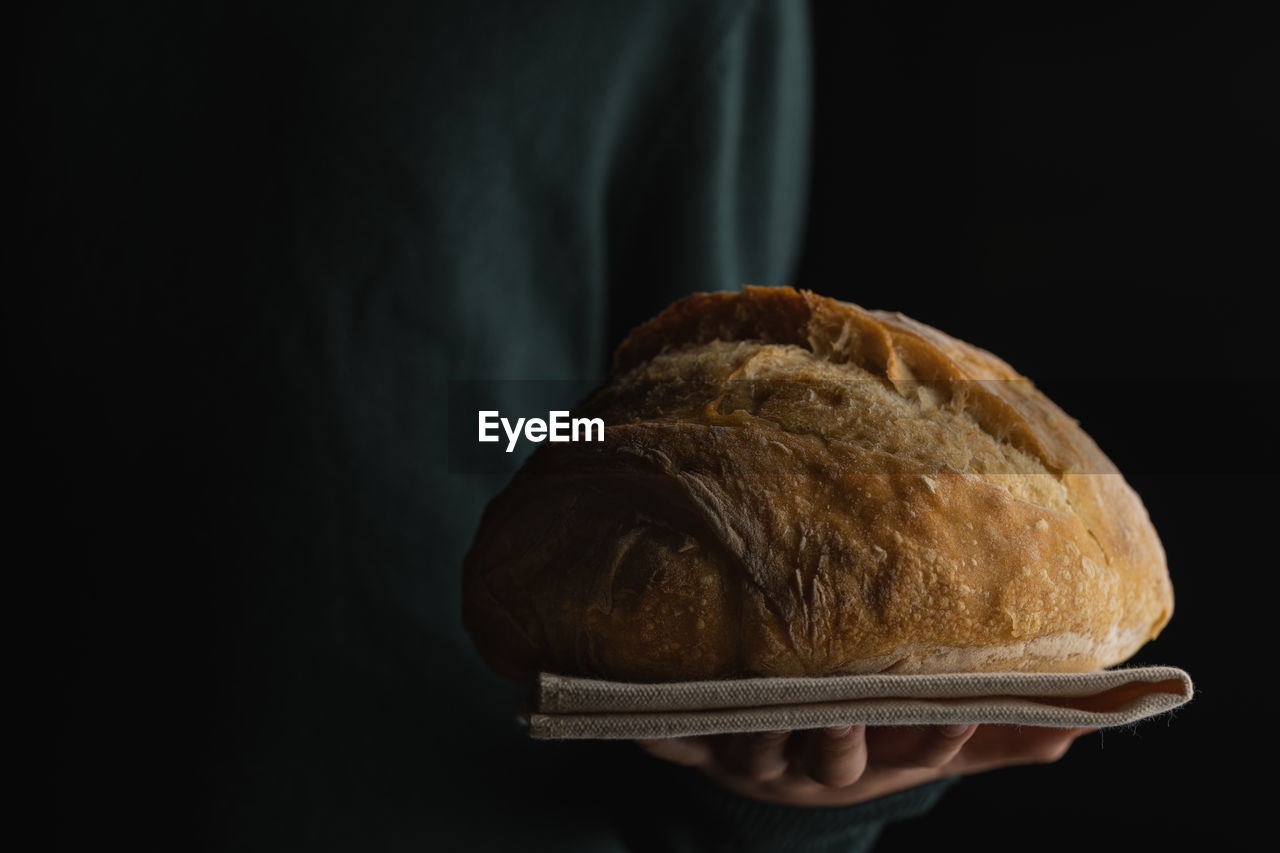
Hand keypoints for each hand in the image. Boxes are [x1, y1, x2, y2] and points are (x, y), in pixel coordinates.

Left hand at [636, 724, 1092, 806]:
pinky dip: (662, 733)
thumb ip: (998, 734)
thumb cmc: (864, 744)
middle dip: (842, 737)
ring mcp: (755, 756)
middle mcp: (814, 766)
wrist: (776, 763)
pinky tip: (642, 718)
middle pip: (833, 759)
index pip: (918, 755)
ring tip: (764, 694)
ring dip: (760, 731)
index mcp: (877, 764)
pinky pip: (677, 741)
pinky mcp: (702, 743)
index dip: (938, 739)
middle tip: (847, 708)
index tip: (954, 709)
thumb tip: (1080, 723)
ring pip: (760, 748)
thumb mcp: (930, 743)